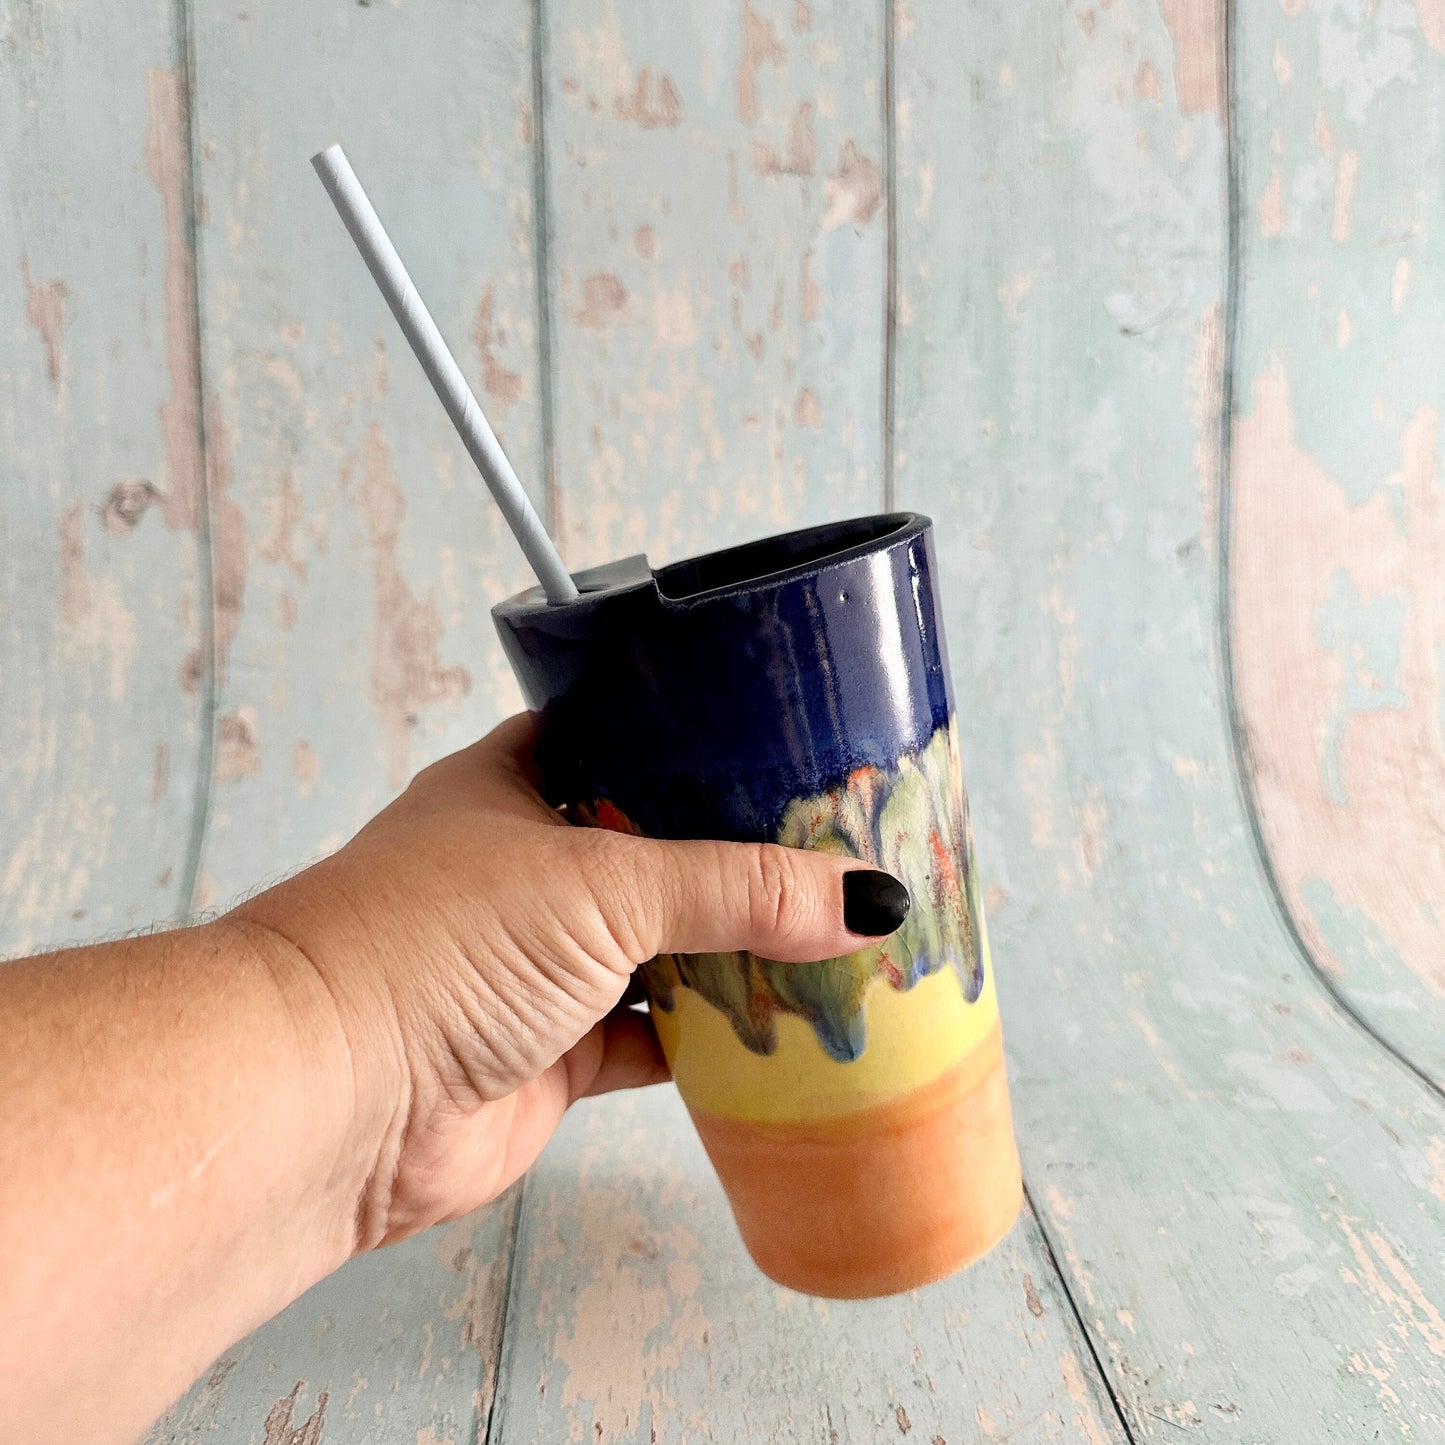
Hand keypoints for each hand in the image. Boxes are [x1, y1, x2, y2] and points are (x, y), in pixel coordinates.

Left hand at [229, 713, 905, 1251]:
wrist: (328, 1098)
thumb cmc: (435, 941)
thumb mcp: (601, 883)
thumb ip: (737, 888)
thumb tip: (869, 898)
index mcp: (517, 781)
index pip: (626, 737)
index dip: (704, 738)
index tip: (795, 740)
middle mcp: (528, 866)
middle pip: (658, 851)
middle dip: (741, 858)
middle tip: (843, 846)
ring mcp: (541, 964)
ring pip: (664, 949)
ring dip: (737, 954)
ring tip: (843, 934)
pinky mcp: (555, 1054)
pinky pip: (657, 1038)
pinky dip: (715, 1041)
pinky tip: (790, 1031)